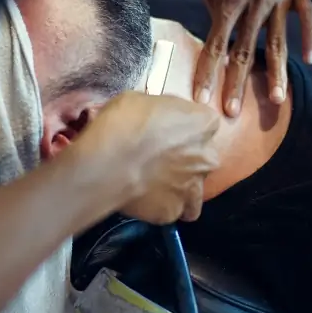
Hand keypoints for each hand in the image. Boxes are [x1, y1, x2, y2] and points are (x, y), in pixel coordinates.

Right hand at [75, 91, 219, 224]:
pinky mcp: (172, 212)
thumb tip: (157, 119)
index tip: (167, 129)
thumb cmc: (122, 123)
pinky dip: (160, 206)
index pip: (205, 123)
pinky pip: (170, 210)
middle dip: (186, 159)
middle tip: (158, 158)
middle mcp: (206, 157)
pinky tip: (142, 198)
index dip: (185, 126)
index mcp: (204, 124)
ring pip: (194, 193)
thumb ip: (160, 112)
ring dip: (180, 189)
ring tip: (156, 185)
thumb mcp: (141, 100)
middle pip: (203, 158)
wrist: (105, 163)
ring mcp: (192, 188)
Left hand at [194, 0, 311, 117]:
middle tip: (232, 114)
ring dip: (278, 74)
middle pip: (246, 52)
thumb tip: (220, 36)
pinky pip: (308, 17)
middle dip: (238, 85)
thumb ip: (214, 9)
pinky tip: (309, 60)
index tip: (201, 99)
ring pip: (280, 43)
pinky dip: (310, 38)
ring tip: (278, 102)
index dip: (207, 74)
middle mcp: (258, 2)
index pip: (216, 46)